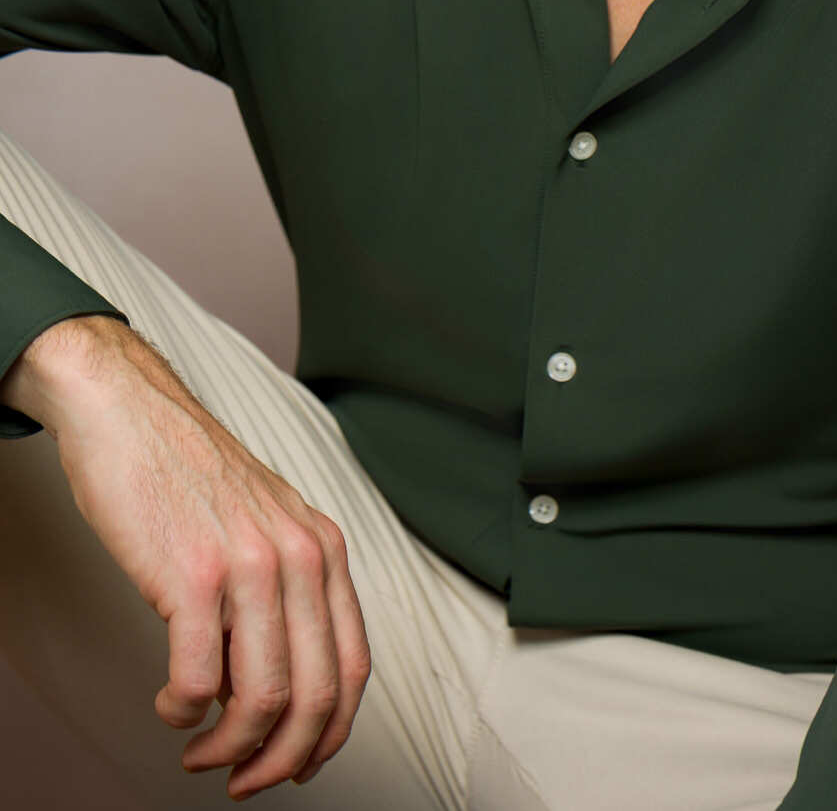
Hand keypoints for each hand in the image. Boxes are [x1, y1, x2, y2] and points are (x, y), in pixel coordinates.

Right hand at [28, 316, 371, 798]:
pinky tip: (170, 702)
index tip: (296, 764)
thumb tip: (281, 687)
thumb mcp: (268, 523)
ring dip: (227, 747)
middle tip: (244, 780)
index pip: (353, 667)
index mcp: (324, 547)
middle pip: (315, 696)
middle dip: (281, 758)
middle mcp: (299, 555)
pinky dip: (183, 711)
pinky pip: (199, 681)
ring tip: (199, 748)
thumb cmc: (190, 474)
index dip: (328, 734)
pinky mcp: (192, 576)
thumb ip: (288, 591)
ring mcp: (249, 564)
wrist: (131, 413)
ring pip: (262, 699)